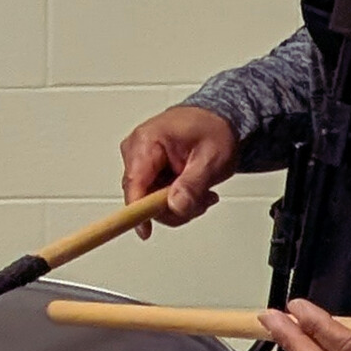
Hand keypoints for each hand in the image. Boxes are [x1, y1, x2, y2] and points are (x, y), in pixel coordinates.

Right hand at [120, 104, 238, 227]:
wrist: (216, 119)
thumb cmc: (213, 130)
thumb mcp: (212, 158)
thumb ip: (193, 184)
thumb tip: (176, 206)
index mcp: (147, 140)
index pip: (135, 183)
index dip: (137, 210)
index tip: (144, 231)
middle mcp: (136, 149)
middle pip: (141, 197)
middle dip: (172, 206)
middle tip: (201, 200)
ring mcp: (138, 160)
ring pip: (148, 201)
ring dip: (177, 204)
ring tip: (201, 192)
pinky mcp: (144, 169)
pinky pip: (152, 195)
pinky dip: (174, 198)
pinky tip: (191, 189)